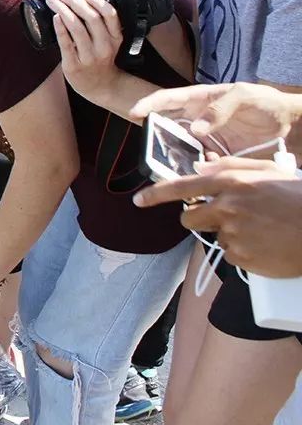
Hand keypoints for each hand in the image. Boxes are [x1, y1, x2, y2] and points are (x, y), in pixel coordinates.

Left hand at [47, 0, 122, 100]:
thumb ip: (98, 23)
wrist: (99, 86)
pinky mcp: (74, 65)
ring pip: (77, 27)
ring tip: (52, 0)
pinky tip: (55, 16)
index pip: (109, 13)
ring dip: (62, 9)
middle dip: (72, 0)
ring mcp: (89, 56)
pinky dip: (60, 28)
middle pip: (90, 16)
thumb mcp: (109, 41)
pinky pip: (66, 43)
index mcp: (115, 37)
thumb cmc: (100, 59)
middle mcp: (105, 46)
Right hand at [131, 82, 301, 155]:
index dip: (149, 104)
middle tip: (150, 149)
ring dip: (173, 158)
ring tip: (169, 167)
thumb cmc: (268, 103)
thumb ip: (220, 108)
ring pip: (180, 149)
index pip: (168, 99)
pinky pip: (199, 165)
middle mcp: (198, 120)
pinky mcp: (217, 157)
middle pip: (167, 127)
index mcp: (200, 100)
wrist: (293, 126)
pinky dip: (193, 171)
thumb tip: (196, 128)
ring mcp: (206, 140)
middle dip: (156, 138)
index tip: (135, 113)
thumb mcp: (246, 95)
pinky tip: (196, 176)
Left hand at [134, 158, 301, 276]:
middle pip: (190, 218)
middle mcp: (228, 208)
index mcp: (233, 183)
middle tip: (223, 218)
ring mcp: (234, 234)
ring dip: (229, 235)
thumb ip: (230, 168)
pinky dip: (244, 252)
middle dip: (198, 219)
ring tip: (259, 230)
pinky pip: (232, 255)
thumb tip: (200, 169)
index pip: (184, 187)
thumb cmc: (298, 197)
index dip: (157, 194)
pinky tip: (265, 245)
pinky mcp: (242, 257)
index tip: (139, 200)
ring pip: (215, 236)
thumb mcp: (268, 171)